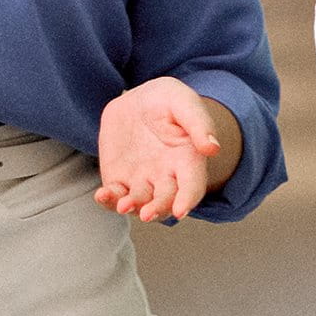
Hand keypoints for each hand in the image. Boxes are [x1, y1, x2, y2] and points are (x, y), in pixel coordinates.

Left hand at [94, 77, 223, 222]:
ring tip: (123, 205)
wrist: (138, 101)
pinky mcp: (119, 178)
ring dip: (131, 208)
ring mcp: (142, 180)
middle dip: (157, 210)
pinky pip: (114, 195)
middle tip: (147, 214)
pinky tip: (102, 195)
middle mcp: (166, 177)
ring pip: (138, 204)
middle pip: (165, 201)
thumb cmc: (167, 101)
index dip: (187, 200)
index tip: (180, 210)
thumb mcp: (184, 102)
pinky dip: (109, 200)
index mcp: (187, 161)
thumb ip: (198, 123)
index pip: (192, 187)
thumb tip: (212, 148)